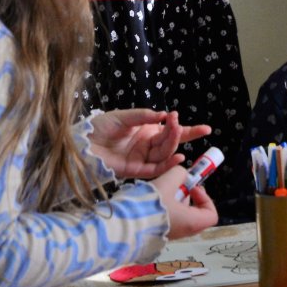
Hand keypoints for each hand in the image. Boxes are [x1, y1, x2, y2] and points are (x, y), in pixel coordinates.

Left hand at [90, 109, 211, 178]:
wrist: (82, 143)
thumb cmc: (100, 127)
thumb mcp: (123, 116)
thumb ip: (144, 116)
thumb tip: (164, 115)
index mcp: (146, 131)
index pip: (171, 131)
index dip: (188, 131)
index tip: (205, 129)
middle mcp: (147, 145)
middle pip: (170, 143)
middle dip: (179, 134)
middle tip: (183, 125)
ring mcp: (142, 158)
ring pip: (164, 154)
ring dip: (174, 146)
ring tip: (178, 133)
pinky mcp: (135, 170)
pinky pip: (155, 169)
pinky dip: (167, 164)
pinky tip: (178, 157)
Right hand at [151, 166, 219, 238]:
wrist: (121, 226)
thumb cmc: (149, 206)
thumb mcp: (167, 182)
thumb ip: (178, 174)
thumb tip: (182, 174)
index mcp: (191, 222)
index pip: (211, 214)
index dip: (205, 198)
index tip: (192, 188)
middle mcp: (182, 232)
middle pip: (194, 213)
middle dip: (186, 196)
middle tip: (176, 185)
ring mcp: (168, 235)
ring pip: (178, 216)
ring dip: (173, 201)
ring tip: (160, 190)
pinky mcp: (155, 235)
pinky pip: (165, 220)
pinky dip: (163, 209)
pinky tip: (150, 200)